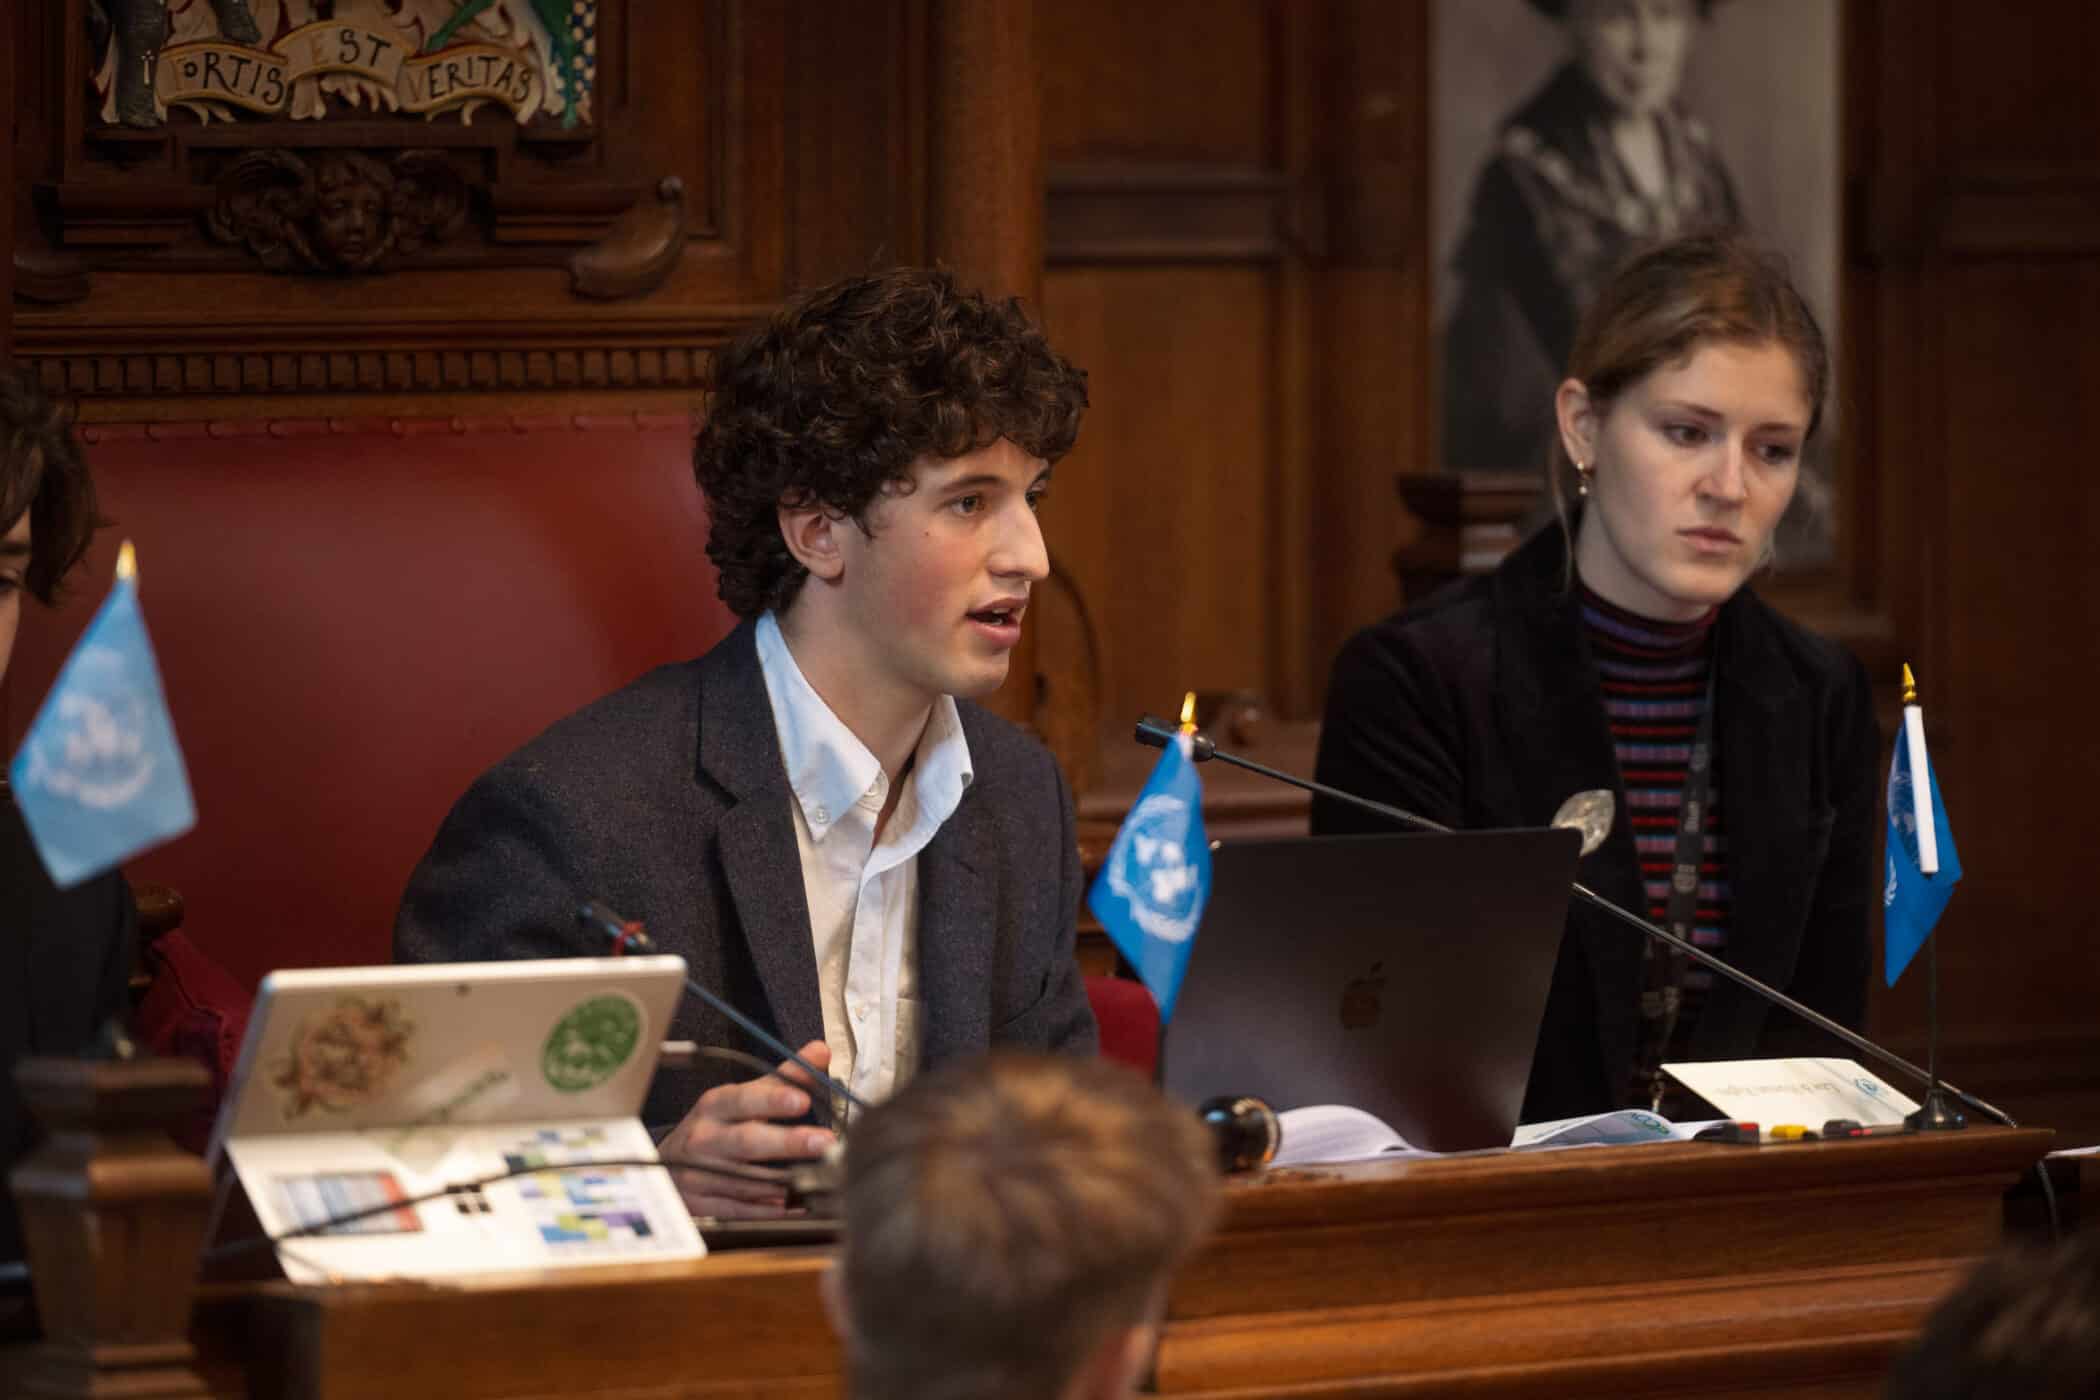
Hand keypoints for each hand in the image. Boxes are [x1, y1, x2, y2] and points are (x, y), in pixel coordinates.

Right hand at [659, 1040, 836, 1218]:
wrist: (664, 1165)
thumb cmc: (712, 1127)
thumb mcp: (738, 1098)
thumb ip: (782, 1077)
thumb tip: (820, 1052)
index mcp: (715, 1106)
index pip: (744, 1099)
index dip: (772, 1100)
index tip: (802, 1099)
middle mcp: (705, 1138)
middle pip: (747, 1141)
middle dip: (788, 1142)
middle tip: (824, 1142)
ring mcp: (700, 1174)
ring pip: (746, 1180)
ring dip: (785, 1181)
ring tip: (819, 1176)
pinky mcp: (701, 1204)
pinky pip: (739, 1210)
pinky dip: (768, 1210)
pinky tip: (795, 1205)